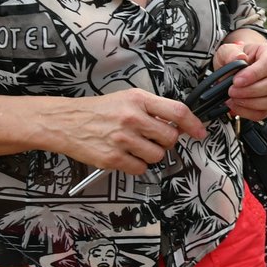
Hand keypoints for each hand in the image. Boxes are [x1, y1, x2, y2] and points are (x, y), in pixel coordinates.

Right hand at [50, 89, 205, 176]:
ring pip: (157, 155)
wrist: (66, 122)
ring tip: (135, 145)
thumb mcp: (128, 98)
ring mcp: (122, 139)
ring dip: (151, 154)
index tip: (200, 132)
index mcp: (139, 100)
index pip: (177, 111)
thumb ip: (154, 109)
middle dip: (166, 141)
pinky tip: (125, 155)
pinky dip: (137, 165)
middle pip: (170, 138)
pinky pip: (141, 168)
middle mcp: (132, 118)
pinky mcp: (113, 158)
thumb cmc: (99, 111)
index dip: (194, 124)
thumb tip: (180, 125)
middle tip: (151, 137)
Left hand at [215, 38, 266, 119]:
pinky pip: (265, 112)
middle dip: (250, 91)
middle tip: (232, 91)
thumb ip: (230, 52)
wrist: (234, 66)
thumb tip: (239, 57)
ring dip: (251, 103)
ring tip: (234, 99)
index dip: (254, 74)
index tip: (237, 81)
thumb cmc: (234, 57)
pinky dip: (248, 112)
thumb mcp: (227, 49)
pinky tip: (236, 105)